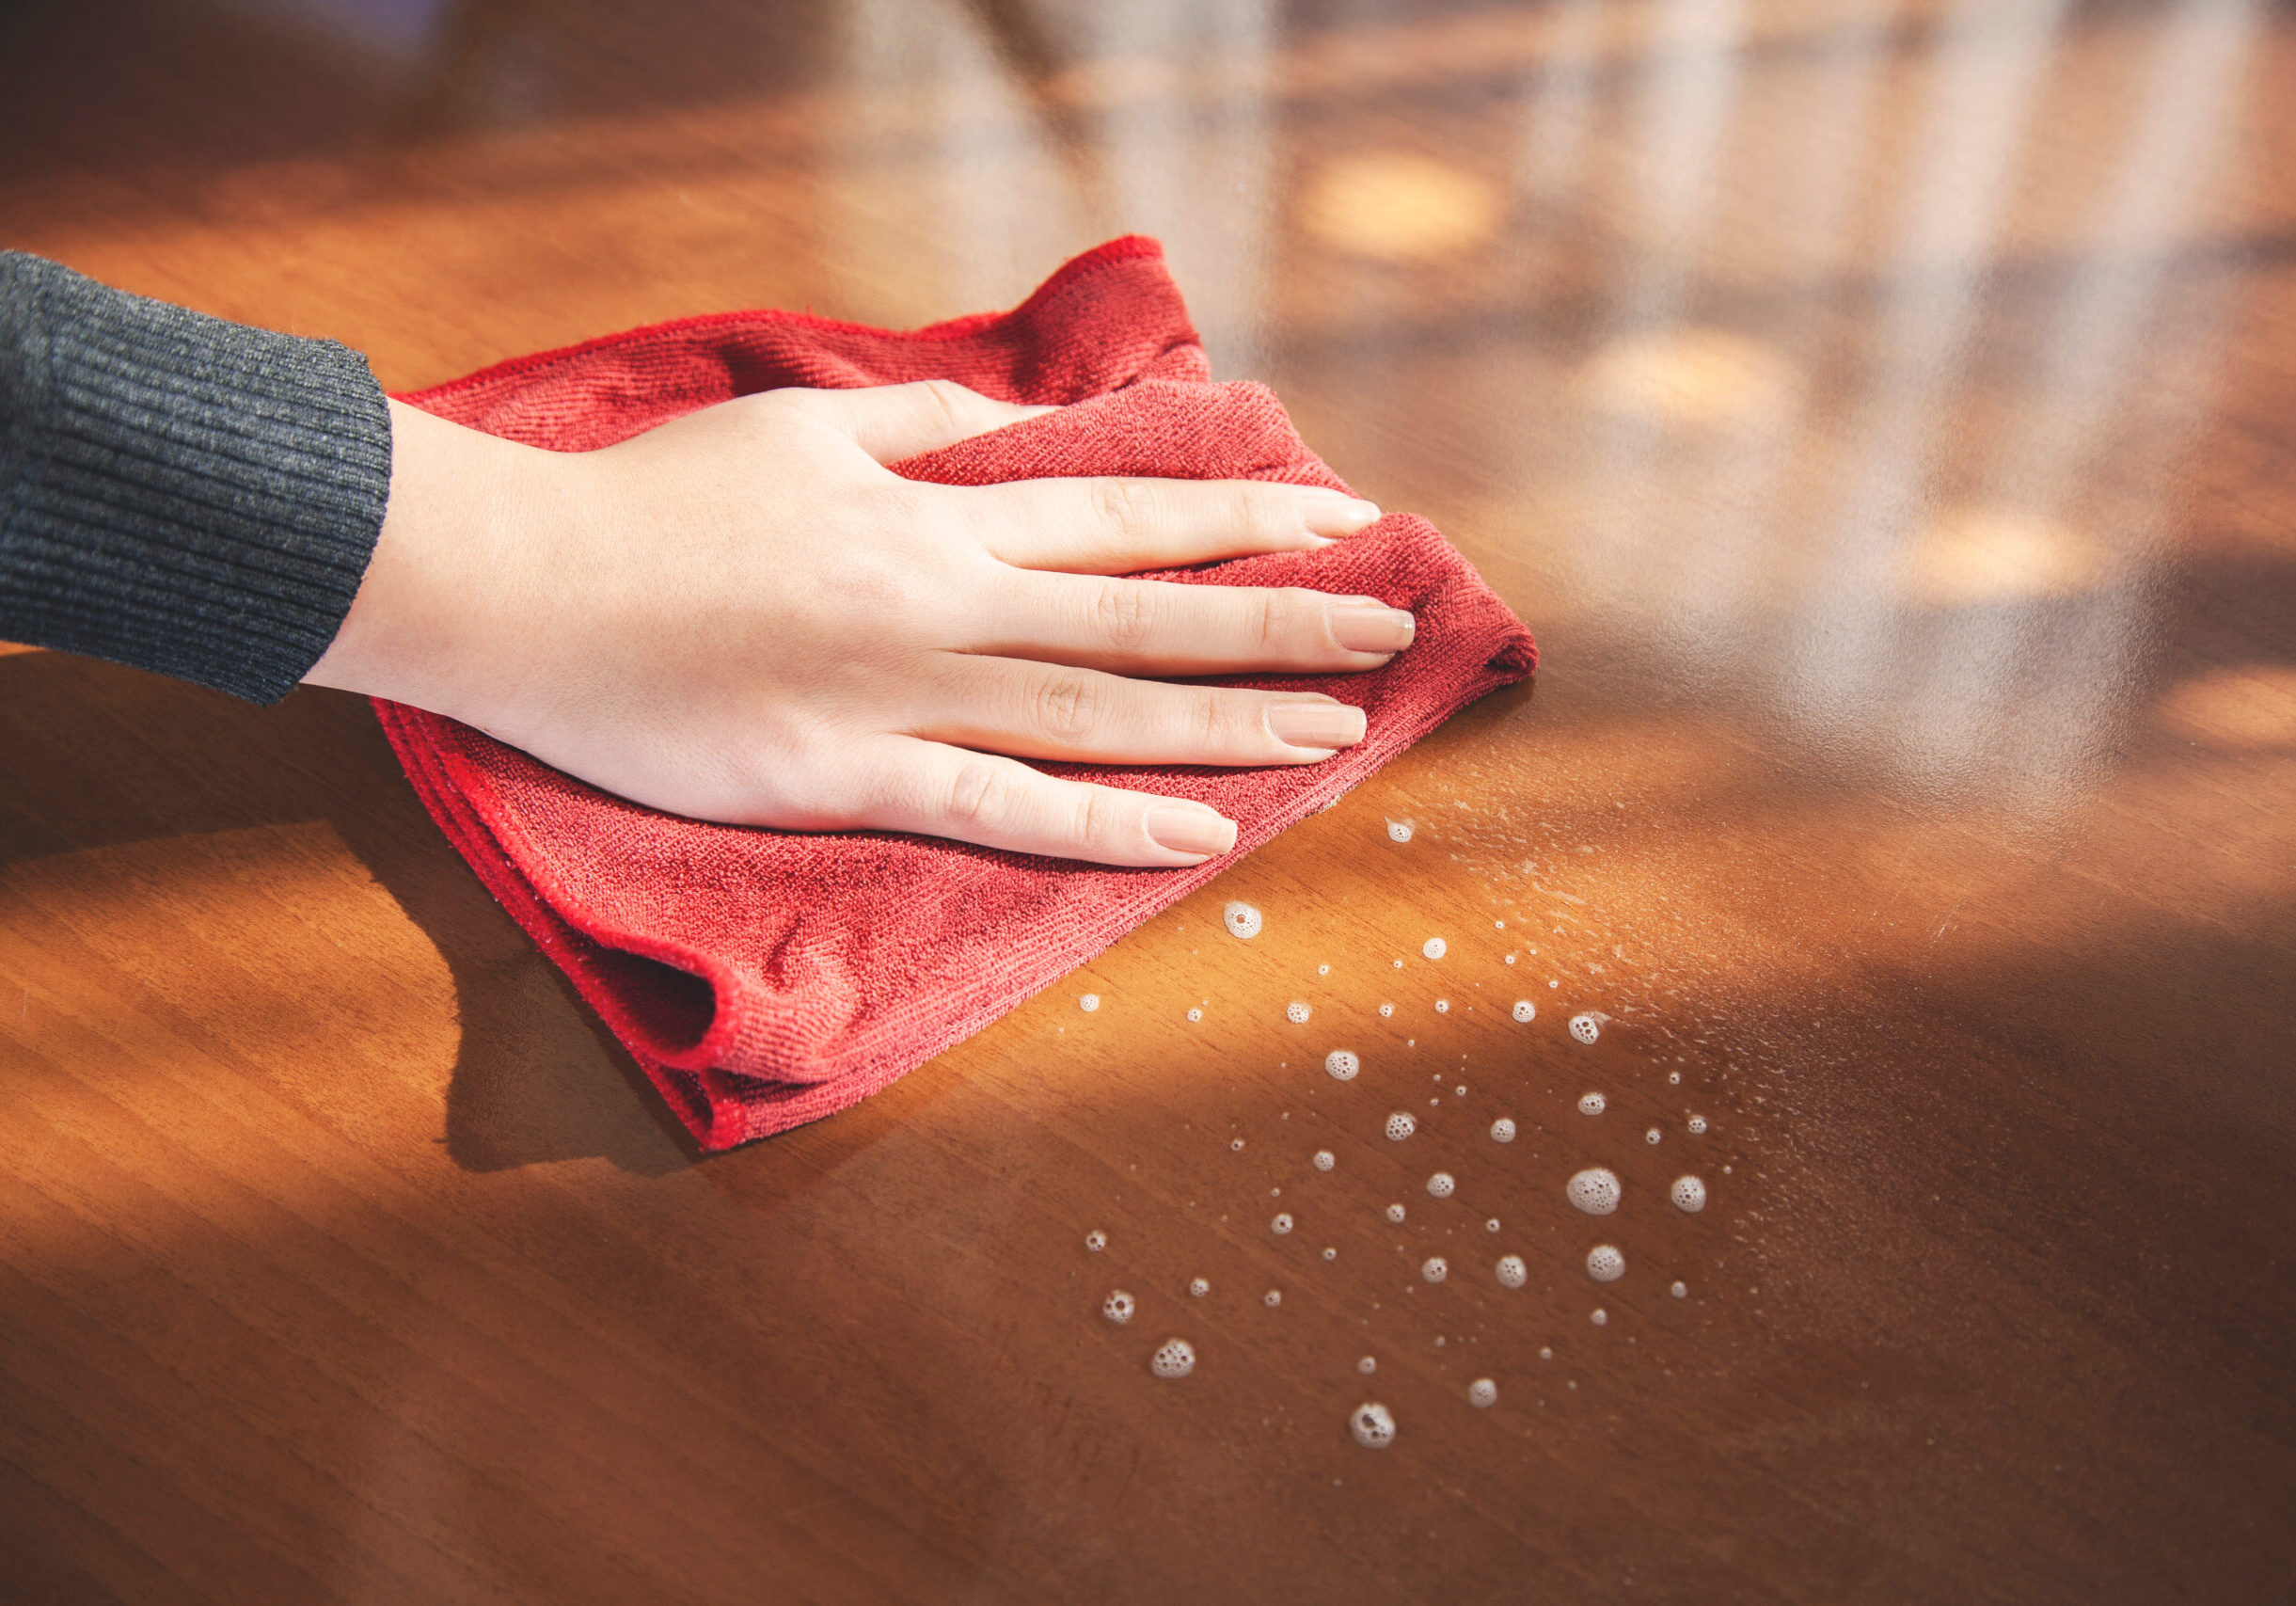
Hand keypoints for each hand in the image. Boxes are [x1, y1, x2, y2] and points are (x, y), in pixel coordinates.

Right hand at [306, 380, 1407, 865]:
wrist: (524, 587)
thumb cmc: (658, 503)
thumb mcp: (801, 425)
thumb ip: (922, 429)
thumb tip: (1022, 431)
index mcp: (938, 516)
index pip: (1128, 516)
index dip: (1244, 520)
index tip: (1345, 520)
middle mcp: (948, 604)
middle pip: (1145, 616)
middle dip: (1278, 623)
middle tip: (1391, 629)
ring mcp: (905, 699)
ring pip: (1100, 714)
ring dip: (1226, 724)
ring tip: (1337, 734)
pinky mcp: (850, 782)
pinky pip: (1001, 810)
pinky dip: (1105, 827)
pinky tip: (1198, 836)